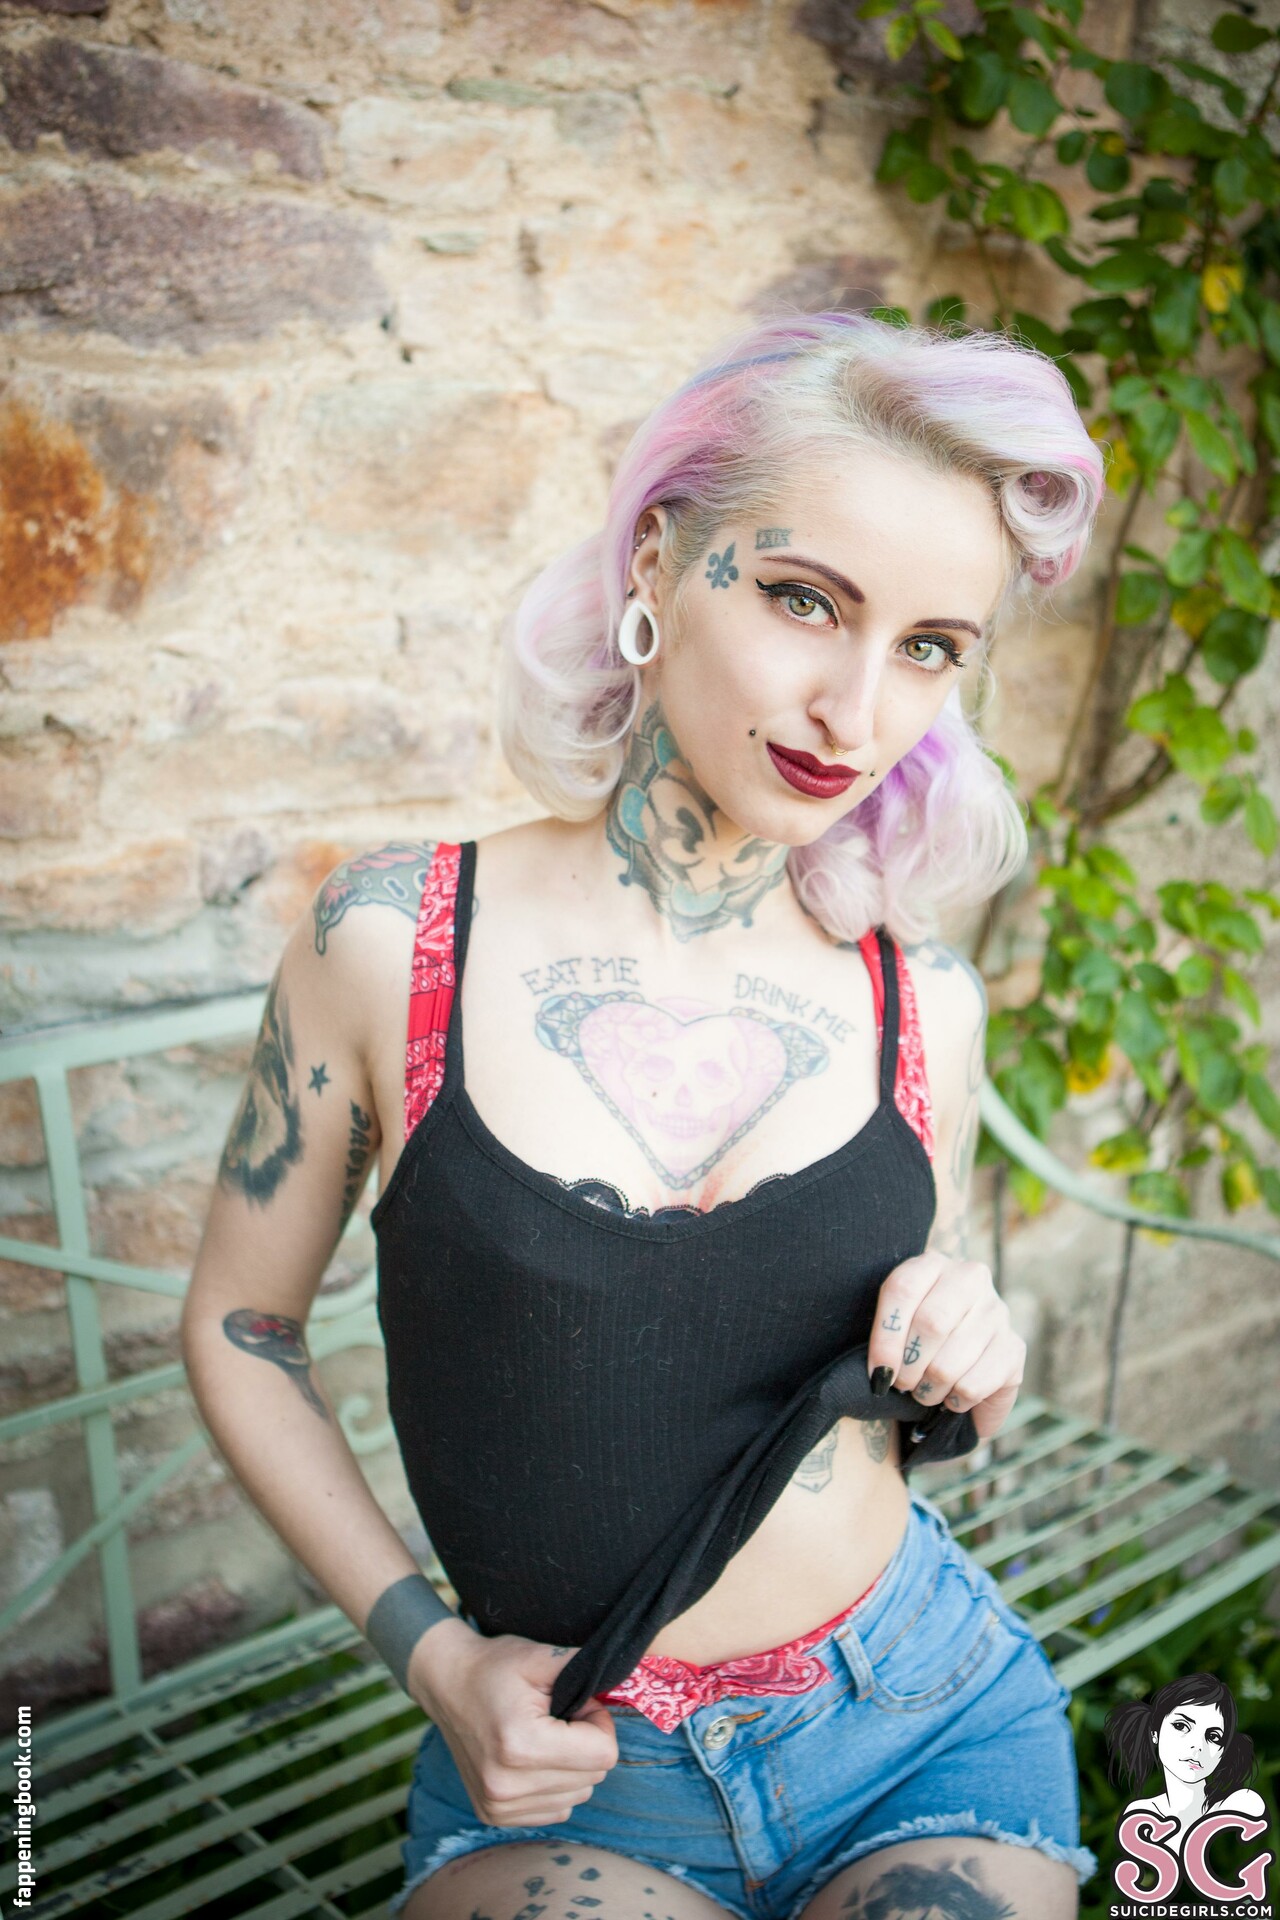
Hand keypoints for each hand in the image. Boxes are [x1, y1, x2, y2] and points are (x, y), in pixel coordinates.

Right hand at [407, 1616, 617, 1826]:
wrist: (447, 1683)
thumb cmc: (496, 1666)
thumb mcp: (541, 1655)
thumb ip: (586, 1667)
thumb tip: (632, 1674)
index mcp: (520, 1746)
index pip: (604, 1756)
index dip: (599, 1723)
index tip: (578, 1703)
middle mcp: (507, 1785)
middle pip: (594, 1777)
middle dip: (587, 1743)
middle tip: (560, 1715)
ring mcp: (499, 1806)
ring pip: (578, 1796)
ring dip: (573, 1766)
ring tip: (545, 1733)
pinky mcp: (496, 1816)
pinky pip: (557, 1809)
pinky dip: (556, 1784)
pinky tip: (534, 1757)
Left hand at [869, 1252, 1023, 1440]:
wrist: (961, 1346)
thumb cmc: (916, 1332)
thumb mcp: (897, 1321)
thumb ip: (884, 1338)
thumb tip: (880, 1375)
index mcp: (933, 1264)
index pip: (903, 1290)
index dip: (886, 1338)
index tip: (879, 1372)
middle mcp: (970, 1278)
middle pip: (931, 1324)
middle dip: (909, 1367)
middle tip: (902, 1384)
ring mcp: (996, 1311)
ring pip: (949, 1363)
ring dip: (929, 1390)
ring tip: (925, 1391)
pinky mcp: (1015, 1347)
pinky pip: (973, 1386)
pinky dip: (955, 1401)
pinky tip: (953, 1396)